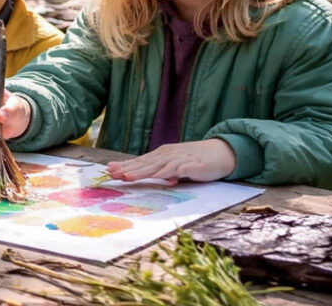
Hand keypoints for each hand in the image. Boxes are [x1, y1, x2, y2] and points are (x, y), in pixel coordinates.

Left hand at [105, 138, 236, 184]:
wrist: (222, 153)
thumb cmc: (197, 160)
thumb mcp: (176, 166)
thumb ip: (164, 171)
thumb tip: (156, 179)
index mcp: (162, 155)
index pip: (140, 161)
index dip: (125, 166)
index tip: (109, 170)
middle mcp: (168, 155)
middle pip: (144, 163)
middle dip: (127, 169)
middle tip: (111, 173)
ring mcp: (179, 159)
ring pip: (156, 166)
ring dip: (141, 172)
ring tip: (127, 177)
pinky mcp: (192, 165)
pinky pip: (177, 170)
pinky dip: (167, 173)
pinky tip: (157, 178)